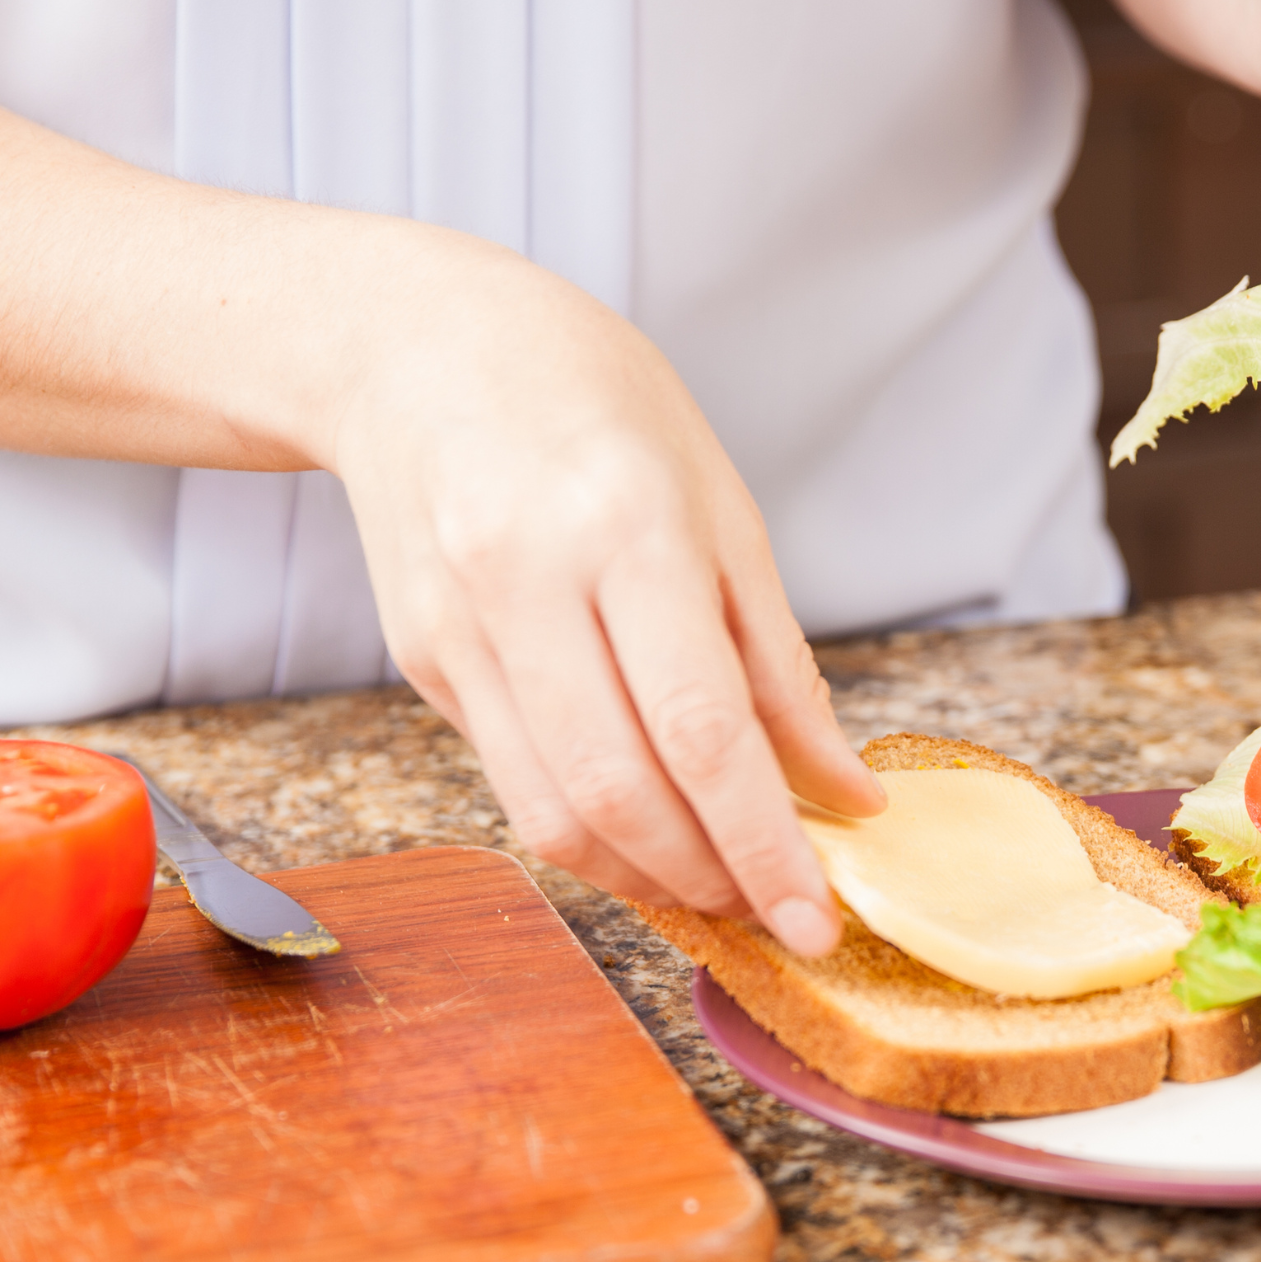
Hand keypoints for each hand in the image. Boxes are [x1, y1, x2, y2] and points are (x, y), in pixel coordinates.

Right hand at [324, 238, 884, 953]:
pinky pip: (513, 784)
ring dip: (648, 879)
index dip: (764, 842)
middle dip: (712, 879)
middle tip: (778, 910)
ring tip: (721, 886)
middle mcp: (525, 582)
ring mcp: (458, 629)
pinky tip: (649, 833)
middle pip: (622, 791)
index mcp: (624, 526)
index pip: (701, 728)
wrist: (418, 346)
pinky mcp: (421, 661)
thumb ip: (778, 661)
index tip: (816, 915)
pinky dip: (591, 835)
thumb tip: (843, 792)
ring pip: (553, 813)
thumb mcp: (721, 505)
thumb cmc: (596, 407)